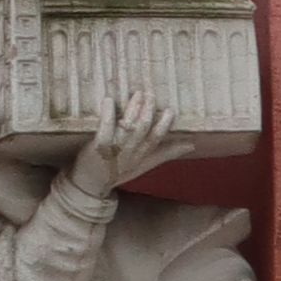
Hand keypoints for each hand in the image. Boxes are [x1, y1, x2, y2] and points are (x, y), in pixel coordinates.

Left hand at [70, 84, 191, 200]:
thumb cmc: (117, 172)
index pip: (156, 140)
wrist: (89, 187)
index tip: (170, 110)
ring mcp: (114, 150)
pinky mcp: (98, 147)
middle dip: (148, 111)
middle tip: (151, 93)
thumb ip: (166, 153)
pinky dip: (108, 114)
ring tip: (137, 94)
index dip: (164, 125)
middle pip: (143, 130)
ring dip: (133, 109)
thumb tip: (191, 145)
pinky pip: (105, 129)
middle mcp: (130, 153)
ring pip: (128, 128)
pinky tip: (109, 100)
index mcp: (142, 156)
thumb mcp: (145, 165)